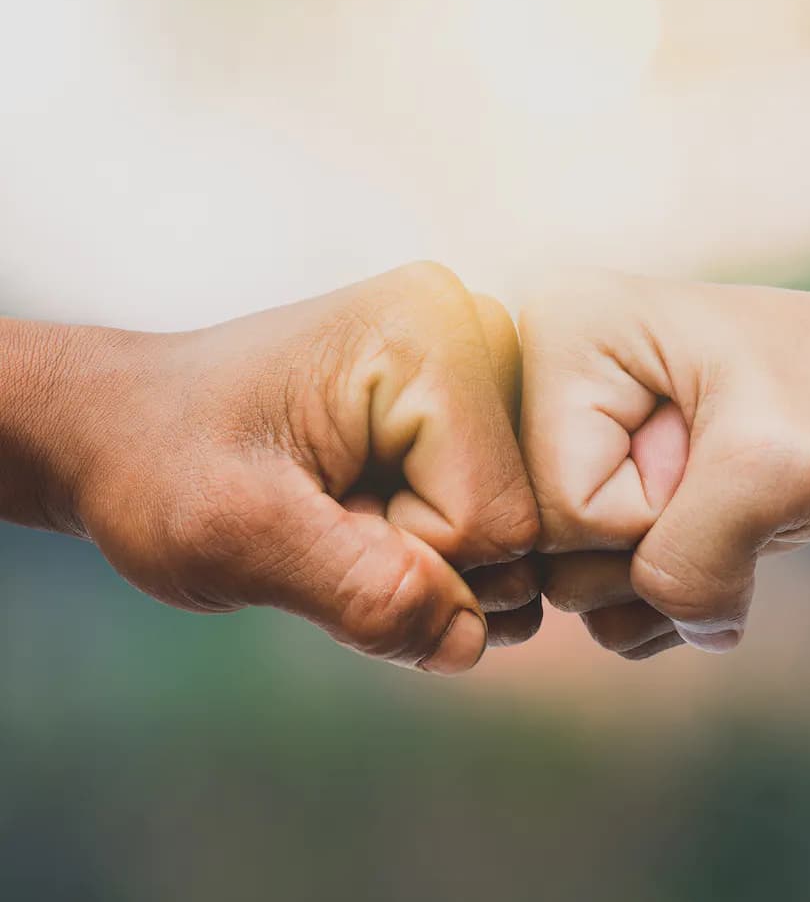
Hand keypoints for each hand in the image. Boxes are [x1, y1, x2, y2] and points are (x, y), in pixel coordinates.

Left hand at [54, 263, 539, 673]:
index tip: (319, 522)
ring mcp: (475, 368)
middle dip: (421, 561)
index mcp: (433, 338)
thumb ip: (362, 595)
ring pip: (510, 531)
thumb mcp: (238, 537)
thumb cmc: (159, 460)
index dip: (405, 560)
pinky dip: (428, 542)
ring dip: (424, 557)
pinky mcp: (461, 405)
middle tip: (327, 516)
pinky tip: (366, 502)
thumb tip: (473, 641)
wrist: (123, 421)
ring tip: (341, 507)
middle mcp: (475, 334)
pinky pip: (490, 516)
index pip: (495, 521)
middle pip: (518, 524)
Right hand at [520, 270, 809, 654]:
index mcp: (561, 334)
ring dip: (664, 579)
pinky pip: (591, 593)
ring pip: (566, 582)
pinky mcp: (584, 484)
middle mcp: (537, 382)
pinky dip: (663, 595)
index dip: (653, 516)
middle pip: (550, 546)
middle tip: (720, 482)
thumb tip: (654, 635)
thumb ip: (695, 564)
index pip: (561, 503)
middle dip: (655, 547)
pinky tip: (710, 537)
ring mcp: (558, 439)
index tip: (714, 458)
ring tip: (721, 508)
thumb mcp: (775, 472)